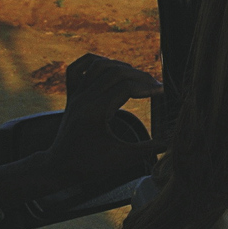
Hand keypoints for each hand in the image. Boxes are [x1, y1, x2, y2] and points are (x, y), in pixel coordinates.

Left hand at [45, 54, 162, 187]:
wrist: (58, 167)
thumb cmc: (89, 166)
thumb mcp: (120, 160)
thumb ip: (146, 150)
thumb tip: (169, 143)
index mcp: (94, 112)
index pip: (125, 87)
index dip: (147, 88)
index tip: (162, 93)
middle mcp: (83, 99)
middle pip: (115, 73)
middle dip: (139, 76)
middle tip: (155, 86)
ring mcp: (76, 95)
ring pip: (99, 65)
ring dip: (121, 66)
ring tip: (137, 78)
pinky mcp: (72, 96)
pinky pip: (78, 68)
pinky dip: (94, 61)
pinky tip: (109, 65)